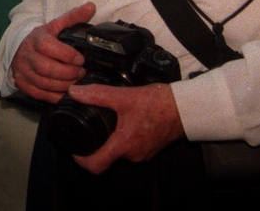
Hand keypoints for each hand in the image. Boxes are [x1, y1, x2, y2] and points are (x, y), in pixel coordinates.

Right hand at [10, 1, 94, 102]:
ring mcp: (23, 71)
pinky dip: (56, 95)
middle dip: (68, 73)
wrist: (22, 49)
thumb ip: (74, 17)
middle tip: (81, 72)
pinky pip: (41, 94)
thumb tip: (91, 6)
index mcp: (36, 38)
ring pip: (44, 83)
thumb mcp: (56, 25)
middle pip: (46, 68)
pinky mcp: (23, 84)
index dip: (67, 55)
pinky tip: (67, 91)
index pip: (48, 47)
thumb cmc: (43, 38)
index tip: (80, 59)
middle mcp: (27, 55)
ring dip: (65, 85)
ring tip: (76, 81)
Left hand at [66, 82, 184, 173]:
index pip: (96, 165)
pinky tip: (122, 123)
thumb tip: (75, 92)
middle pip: (106, 157)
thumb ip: (97, 94)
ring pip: (119, 151)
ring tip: (105, 123)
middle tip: (87, 127)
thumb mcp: (123, 96)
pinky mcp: (150, 148)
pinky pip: (130, 147)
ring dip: (110, 139)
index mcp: (123, 145)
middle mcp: (132, 154)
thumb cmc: (159, 105)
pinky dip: (123, 137)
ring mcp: (142, 153)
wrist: (185, 108)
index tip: (74, 149)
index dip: (81, 160)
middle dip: (95, 143)